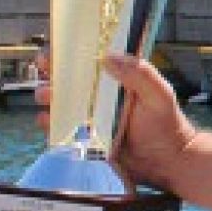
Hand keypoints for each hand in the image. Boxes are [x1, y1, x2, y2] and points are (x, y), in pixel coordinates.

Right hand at [30, 51, 197, 192]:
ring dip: (49, 96)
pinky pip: (62, 127)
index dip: (72, 51)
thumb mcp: (159, 95)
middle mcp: (101, 94)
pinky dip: (50, 123)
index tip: (58, 47)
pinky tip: (47, 121)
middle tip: (45, 69)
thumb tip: (108, 57)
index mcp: (118, 79)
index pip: (91, 60)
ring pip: (61, 101)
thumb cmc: (166, 125)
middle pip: (70, 78)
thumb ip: (140, 74)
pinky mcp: (84, 137)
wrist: (165, 163)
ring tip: (46, 96)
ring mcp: (91, 115)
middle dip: (52, 71)